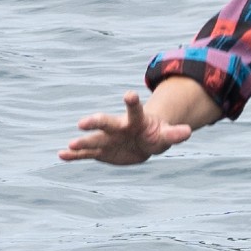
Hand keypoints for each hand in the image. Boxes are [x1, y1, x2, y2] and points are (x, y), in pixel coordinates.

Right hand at [59, 86, 203, 165]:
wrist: (143, 142)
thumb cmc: (156, 135)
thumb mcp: (166, 135)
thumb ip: (174, 133)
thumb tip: (188, 131)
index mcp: (135, 121)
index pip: (134, 111)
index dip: (132, 103)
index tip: (129, 94)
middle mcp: (117, 127)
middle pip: (105, 122)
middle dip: (95, 122)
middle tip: (82, 123)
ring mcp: (107, 139)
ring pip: (93, 140)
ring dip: (82, 142)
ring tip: (70, 145)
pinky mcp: (101, 151)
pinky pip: (86, 154)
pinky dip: (74, 155)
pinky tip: (61, 155)